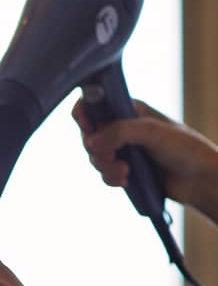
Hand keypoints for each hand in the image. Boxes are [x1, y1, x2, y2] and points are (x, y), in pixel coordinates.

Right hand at [73, 98, 217, 218]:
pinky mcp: (124, 169)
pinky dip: (111, 178)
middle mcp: (123, 128)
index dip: (84, 114)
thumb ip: (119, 132)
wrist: (200, 180)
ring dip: (106, 168)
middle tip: (112, 157)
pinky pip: (104, 174)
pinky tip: (126, 181)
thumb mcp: (152, 132)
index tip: (88, 128)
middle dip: (97, 150)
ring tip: (126, 173)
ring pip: (95, 157)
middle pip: (90, 135)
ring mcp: (123, 150)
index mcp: (130, 110)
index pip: (95, 104)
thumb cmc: (185, 149)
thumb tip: (91, 142)